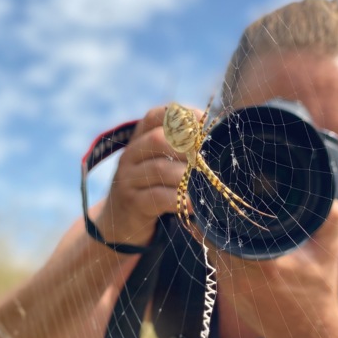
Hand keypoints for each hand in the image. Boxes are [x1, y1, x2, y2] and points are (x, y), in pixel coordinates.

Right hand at [94, 106, 200, 247]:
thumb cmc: (151, 188)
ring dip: (186, 175)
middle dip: (186, 146)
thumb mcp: (159, 164)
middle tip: (205, 158)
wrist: (121, 223)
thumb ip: (179, 150)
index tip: (202, 121)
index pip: (155, 116)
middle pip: (157, 140)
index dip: (180, 115)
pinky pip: (158, 197)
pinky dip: (180, 199)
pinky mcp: (132, 203)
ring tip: (204, 182)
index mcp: (139, 140)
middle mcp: (130, 156)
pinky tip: (195, 204)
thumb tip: (216, 138)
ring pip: (159, 169)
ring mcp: (128, 179)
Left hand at [214, 200, 337, 337]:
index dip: (222, 212)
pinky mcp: (229, 296)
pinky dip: (223, 254)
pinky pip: (219, 267)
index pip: (226, 231)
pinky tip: (230, 242)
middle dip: (217, 221)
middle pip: (213, 240)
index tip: (224, 197)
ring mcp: (231, 290)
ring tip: (225, 218)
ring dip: (218, 237)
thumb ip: (330, 223)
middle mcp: (241, 278)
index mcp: (263, 265)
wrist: (308, 333)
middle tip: (222, 202)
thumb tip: (329, 199)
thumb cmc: (318, 293)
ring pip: (213, 254)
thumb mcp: (327, 255)